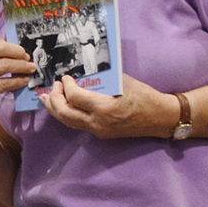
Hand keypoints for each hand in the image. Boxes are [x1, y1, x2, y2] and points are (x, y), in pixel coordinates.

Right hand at [0, 32, 34, 134]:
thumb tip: (13, 47)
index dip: (6, 42)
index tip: (14, 49)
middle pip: (0, 48)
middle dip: (18, 51)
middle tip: (26, 56)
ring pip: (6, 65)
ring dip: (22, 66)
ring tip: (30, 67)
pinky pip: (6, 83)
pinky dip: (19, 80)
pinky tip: (24, 80)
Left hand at [40, 73, 176, 139]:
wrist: (160, 118)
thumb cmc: (145, 96)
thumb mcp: (123, 82)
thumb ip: (102, 79)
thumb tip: (83, 72)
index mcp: (104, 108)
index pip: (74, 97)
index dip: (66, 86)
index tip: (65, 77)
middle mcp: (98, 122)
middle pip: (65, 113)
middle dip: (54, 99)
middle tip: (52, 87)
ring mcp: (98, 131)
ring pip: (68, 122)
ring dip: (55, 109)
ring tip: (46, 99)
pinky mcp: (100, 134)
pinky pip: (77, 125)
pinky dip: (67, 115)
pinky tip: (62, 107)